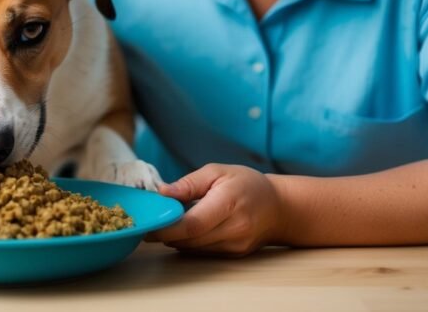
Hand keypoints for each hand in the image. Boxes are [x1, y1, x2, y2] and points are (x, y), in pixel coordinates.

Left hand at [144, 163, 283, 255]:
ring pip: (194, 248)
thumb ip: (188, 183)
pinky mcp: (234, 254)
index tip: (148, 223)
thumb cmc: (246, 184)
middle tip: (148, 223)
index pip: (193, 224)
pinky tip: (183, 230)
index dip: (167, 227)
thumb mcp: (217, 172)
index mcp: (229, 203)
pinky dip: (188, 242)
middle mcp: (235, 228)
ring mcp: (236, 245)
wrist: (279, 208)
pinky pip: (203, 251)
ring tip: (164, 224)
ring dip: (175, 239)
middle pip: (191, 239)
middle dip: (165, 234)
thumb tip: (162, 192)